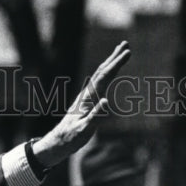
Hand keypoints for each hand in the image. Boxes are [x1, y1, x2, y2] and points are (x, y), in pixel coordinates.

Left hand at [32, 40, 130, 168]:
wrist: (57, 142)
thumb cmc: (71, 138)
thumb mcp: (85, 130)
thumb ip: (96, 116)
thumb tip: (106, 100)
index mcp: (88, 98)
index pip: (105, 76)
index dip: (117, 64)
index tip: (128, 52)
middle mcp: (87, 94)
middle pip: (102, 71)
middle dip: (114, 57)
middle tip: (126, 44)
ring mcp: (86, 97)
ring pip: (99, 75)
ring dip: (109, 63)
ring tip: (118, 52)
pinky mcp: (85, 101)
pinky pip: (98, 83)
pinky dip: (105, 74)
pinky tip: (107, 73)